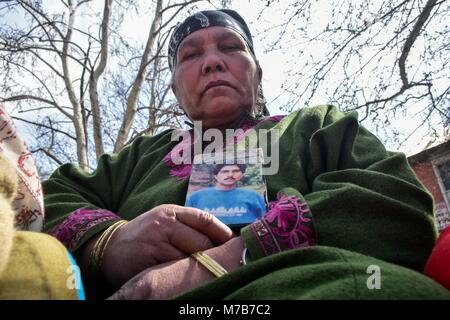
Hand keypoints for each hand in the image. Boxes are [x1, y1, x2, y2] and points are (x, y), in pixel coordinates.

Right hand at [101, 204, 233, 287]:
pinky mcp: (149, 259)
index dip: (222, 232)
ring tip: (209, 271)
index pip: (205, 219)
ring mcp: (156, 241)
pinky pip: (175, 269)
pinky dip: (184, 274)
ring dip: (201, 265)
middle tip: (225, 261)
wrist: (110, 247)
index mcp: (171, 211)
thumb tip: (219, 237)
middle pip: (202, 240)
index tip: (234, 243)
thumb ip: (187, 225)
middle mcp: (165, 223)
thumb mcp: (163, 220)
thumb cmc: (144, 235)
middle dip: (215, 252)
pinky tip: (187, 277)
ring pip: (191, 256)